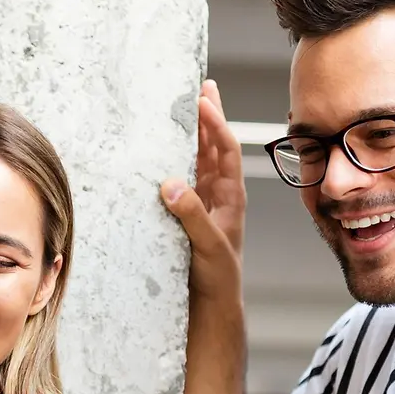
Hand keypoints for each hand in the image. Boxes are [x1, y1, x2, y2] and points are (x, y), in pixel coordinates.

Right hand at [160, 80, 245, 302]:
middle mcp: (218, 196)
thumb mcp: (207, 246)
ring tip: (186, 108)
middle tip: (201, 87)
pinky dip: (175, 161)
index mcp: (230, 198)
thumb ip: (191, 216)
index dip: (215, 124)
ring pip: (199, 161)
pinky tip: (164, 152)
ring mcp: (203, 205)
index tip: (202, 100)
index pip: (226, 151)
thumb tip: (170, 183)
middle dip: (209, 118)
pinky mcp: (187, 216)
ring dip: (193, 135)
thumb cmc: (217, 278)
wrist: (212, 306)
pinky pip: (183, 181)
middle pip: (215, 147)